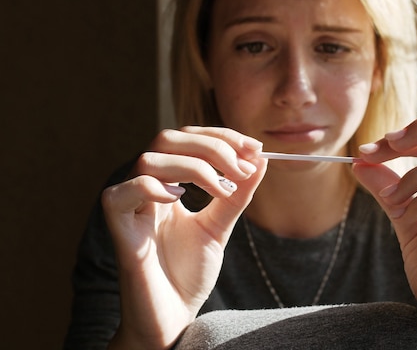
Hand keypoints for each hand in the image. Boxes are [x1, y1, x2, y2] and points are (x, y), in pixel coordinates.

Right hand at [102, 126, 266, 348]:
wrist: (174, 317)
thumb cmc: (189, 273)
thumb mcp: (220, 227)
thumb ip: (236, 194)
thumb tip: (259, 159)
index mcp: (168, 185)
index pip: (187, 139)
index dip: (220, 137)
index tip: (254, 148)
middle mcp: (147, 190)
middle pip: (166, 139)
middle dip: (211, 146)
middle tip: (241, 167)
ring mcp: (132, 209)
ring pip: (147, 160)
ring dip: (193, 166)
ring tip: (222, 189)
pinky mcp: (120, 233)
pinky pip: (118, 195)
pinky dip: (150, 188)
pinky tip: (178, 199)